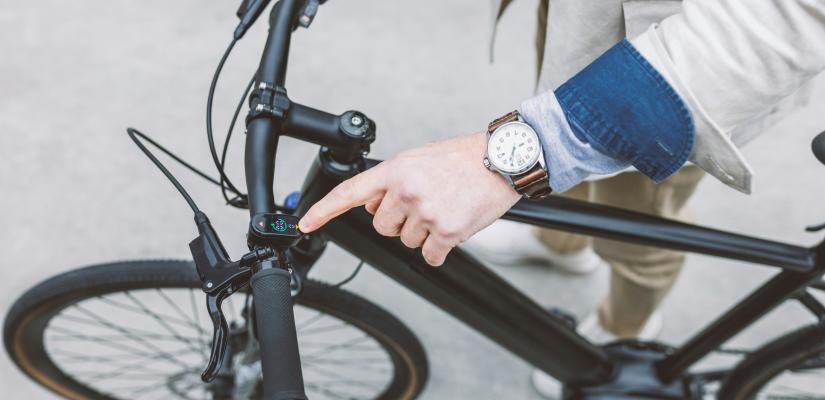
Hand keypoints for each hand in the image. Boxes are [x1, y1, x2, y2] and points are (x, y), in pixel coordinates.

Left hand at [299, 132, 520, 265]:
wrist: (502, 161)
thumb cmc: (462, 158)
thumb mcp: (418, 159)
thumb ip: (391, 180)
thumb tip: (369, 203)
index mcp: (395, 170)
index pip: (349, 193)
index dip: (323, 211)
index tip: (305, 224)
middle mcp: (406, 192)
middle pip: (383, 227)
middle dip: (400, 222)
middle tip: (425, 204)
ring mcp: (426, 214)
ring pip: (408, 241)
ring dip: (424, 233)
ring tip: (445, 208)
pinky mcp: (447, 233)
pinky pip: (431, 255)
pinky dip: (441, 249)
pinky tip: (454, 226)